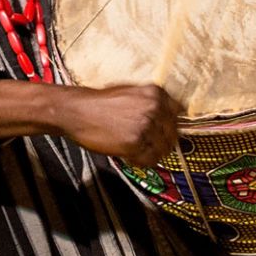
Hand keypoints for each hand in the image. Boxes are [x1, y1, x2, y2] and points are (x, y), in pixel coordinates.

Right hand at [56, 83, 179, 166]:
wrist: (78, 111)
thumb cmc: (100, 103)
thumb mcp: (131, 92)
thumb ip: (151, 103)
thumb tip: (168, 118)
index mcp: (155, 93)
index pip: (178, 113)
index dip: (171, 126)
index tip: (167, 133)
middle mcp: (154, 107)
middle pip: (172, 134)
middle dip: (162, 143)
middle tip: (150, 147)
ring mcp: (146, 125)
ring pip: (162, 149)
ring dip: (152, 153)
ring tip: (138, 151)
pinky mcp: (135, 142)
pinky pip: (150, 159)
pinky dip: (143, 162)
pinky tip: (131, 156)